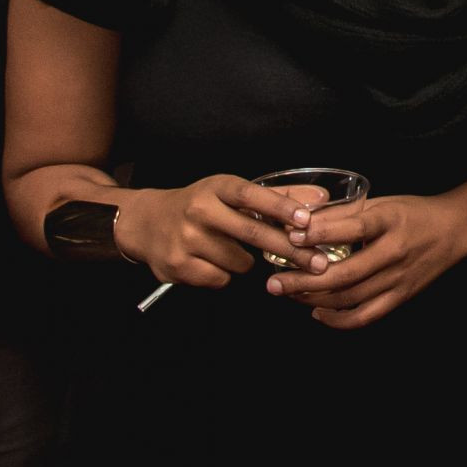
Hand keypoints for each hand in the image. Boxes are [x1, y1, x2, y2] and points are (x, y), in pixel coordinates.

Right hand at [113, 174, 316, 288]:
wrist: (146, 222)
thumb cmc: (201, 205)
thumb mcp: (231, 192)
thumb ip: (276, 197)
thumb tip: (319, 199)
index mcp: (216, 187)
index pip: (252, 195)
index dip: (281, 207)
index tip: (306, 220)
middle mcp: (199, 210)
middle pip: (253, 234)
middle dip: (290, 250)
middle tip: (318, 262)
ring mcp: (186, 239)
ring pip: (241, 263)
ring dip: (246, 261)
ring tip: (228, 247)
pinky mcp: (178, 266)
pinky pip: (221, 279)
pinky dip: (223, 274)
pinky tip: (210, 261)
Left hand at [264, 192, 466, 328]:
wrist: (454, 229)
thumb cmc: (414, 212)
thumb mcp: (383, 202)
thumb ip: (347, 213)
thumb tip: (304, 222)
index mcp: (391, 220)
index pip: (353, 227)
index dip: (320, 233)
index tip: (292, 235)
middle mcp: (396, 252)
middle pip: (345, 274)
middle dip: (304, 280)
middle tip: (274, 282)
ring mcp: (399, 278)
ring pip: (350, 298)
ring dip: (314, 299)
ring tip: (288, 294)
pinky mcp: (401, 297)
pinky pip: (365, 316)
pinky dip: (337, 319)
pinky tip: (317, 311)